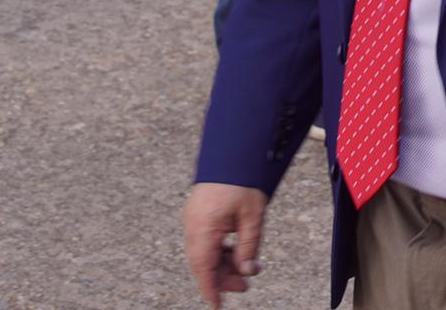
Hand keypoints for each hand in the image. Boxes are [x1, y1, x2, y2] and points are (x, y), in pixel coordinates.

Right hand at [183, 183, 268, 308]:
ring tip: (246, 269)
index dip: (210, 288)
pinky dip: (218, 250)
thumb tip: (247, 271)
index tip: (216, 305)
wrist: (233, 152)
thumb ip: (249, 246)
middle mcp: (192, 224)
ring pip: (203, 252)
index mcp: (203, 226)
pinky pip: (204, 241)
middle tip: (245, 286)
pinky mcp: (196, 214)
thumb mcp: (253, 216)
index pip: (203, 266)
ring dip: (222, 264)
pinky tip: (235, 253)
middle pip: (203, 262)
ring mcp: (192, 219)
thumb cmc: (243, 180)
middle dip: (222, 277)